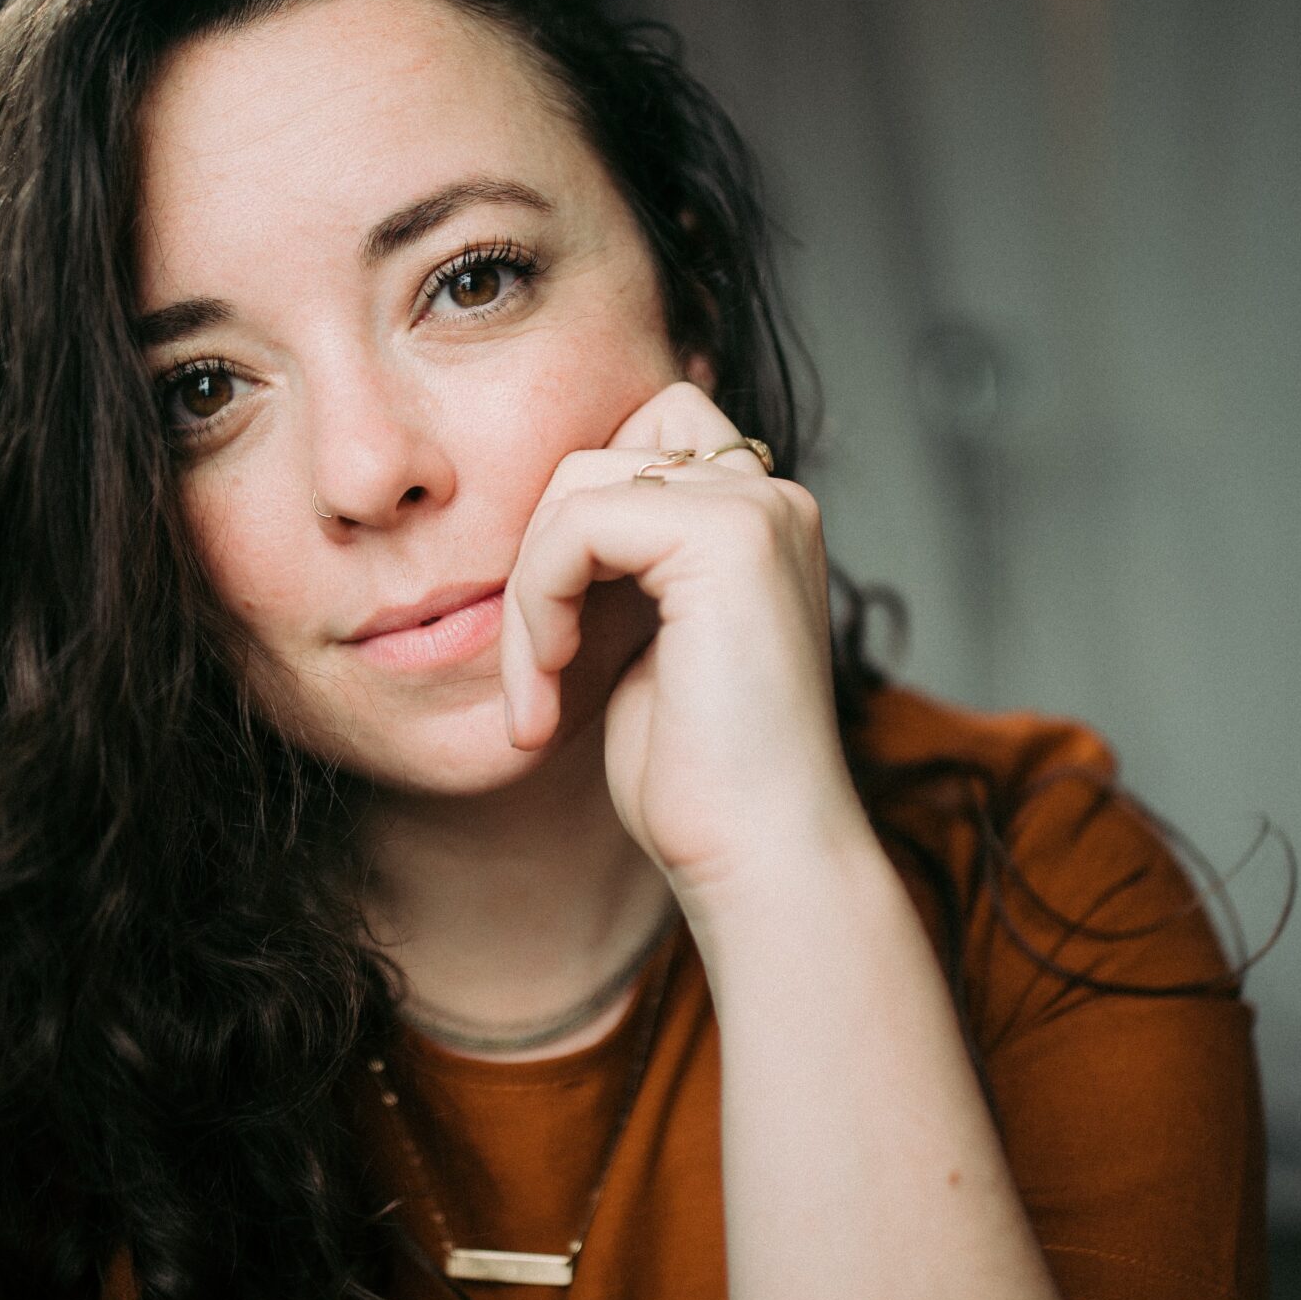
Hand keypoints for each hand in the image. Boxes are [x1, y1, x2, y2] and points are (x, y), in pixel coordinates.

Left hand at [499, 382, 869, 907]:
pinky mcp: (727, 538)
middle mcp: (772, 499)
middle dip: (539, 558)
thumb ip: (618, 568)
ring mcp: (757, 511)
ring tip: (541, 695)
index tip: (554, 646)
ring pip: (576, 487)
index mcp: (760, 520)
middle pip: (596, 453)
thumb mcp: (644, 647)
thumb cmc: (695, 780)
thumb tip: (542, 516)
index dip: (568, 529)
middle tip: (539, 672)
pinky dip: (537, 609)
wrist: (755, 856)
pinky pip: (576, 526)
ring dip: (528, 596)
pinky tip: (553, 689)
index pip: (633, 443)